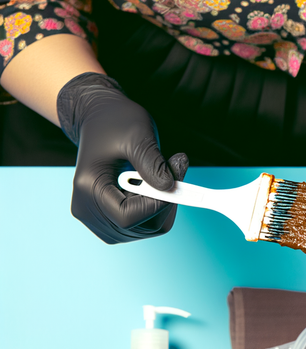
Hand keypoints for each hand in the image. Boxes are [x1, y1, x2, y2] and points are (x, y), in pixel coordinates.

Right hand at [57, 72, 188, 243]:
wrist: (98, 119)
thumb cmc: (114, 122)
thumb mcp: (138, 135)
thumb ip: (153, 163)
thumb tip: (170, 188)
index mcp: (88, 187)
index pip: (127, 216)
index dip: (157, 205)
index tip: (176, 182)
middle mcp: (87, 209)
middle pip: (137, 227)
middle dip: (163, 204)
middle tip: (175, 172)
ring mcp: (96, 218)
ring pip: (142, 229)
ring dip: (161, 207)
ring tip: (160, 175)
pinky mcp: (107, 220)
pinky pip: (140, 226)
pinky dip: (154, 210)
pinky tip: (152, 187)